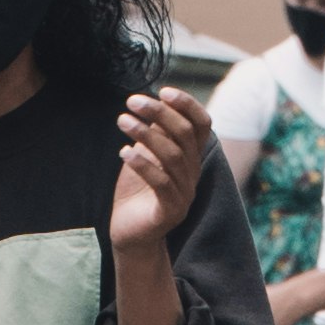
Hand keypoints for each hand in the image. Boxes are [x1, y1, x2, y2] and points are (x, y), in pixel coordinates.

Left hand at [109, 85, 208, 257]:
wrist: (130, 235)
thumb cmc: (135, 191)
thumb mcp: (145, 155)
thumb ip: (153, 133)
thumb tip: (152, 101)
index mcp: (190, 157)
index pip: (201, 124)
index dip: (187, 105)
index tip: (164, 90)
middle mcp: (193, 173)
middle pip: (185, 135)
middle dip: (160, 113)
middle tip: (133, 101)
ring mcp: (184, 193)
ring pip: (172, 156)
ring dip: (145, 134)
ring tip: (122, 120)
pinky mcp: (170, 210)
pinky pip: (161, 183)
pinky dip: (142, 164)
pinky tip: (123, 152)